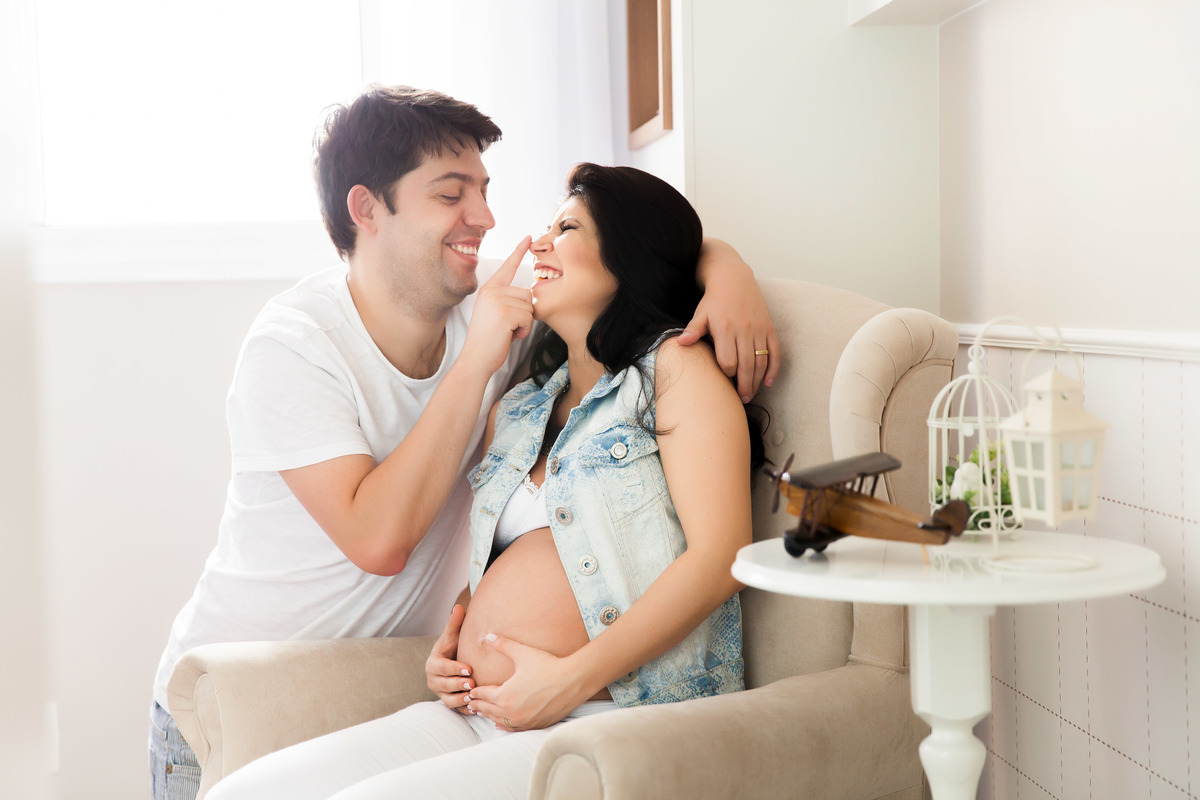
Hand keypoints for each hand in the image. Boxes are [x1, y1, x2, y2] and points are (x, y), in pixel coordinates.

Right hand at [425, 605, 474, 714]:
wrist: (454, 662)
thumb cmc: (454, 647)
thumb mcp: (453, 636)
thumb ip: (455, 623)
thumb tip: (459, 606)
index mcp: (433, 664)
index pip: (442, 667)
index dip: (454, 669)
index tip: (469, 668)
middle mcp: (434, 680)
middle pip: (444, 685)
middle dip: (458, 685)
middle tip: (473, 683)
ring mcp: (440, 693)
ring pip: (448, 700)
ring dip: (461, 700)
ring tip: (474, 697)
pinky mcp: (449, 702)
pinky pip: (455, 709)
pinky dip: (464, 710)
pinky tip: (476, 708)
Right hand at [460, 236, 533, 376]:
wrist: (475, 359)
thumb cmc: (488, 340)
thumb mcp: (495, 314)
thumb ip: (507, 300)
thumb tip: (528, 295)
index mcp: (489, 289)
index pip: (507, 267)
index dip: (518, 251)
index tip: (528, 237)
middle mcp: (491, 291)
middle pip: (527, 293)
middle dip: (525, 313)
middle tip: (509, 326)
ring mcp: (497, 300)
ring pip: (529, 306)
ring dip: (524, 323)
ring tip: (508, 331)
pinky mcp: (504, 313)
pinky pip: (528, 317)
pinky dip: (524, 330)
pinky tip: (510, 336)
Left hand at [466, 634, 590, 730]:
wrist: (573, 680)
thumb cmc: (547, 665)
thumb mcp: (522, 653)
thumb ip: (502, 644)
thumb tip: (486, 636)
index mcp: (505, 695)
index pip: (483, 695)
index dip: (476, 692)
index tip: (471, 690)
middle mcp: (511, 712)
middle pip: (488, 710)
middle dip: (478, 705)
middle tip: (470, 703)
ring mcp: (523, 721)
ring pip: (499, 721)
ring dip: (489, 716)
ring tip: (482, 713)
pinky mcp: (535, 724)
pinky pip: (514, 728)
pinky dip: (504, 725)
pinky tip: (500, 724)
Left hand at [678, 254, 779, 402]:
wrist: (734, 279)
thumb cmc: (714, 300)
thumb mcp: (701, 314)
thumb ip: (693, 330)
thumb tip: (680, 343)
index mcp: (725, 329)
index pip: (728, 361)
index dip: (726, 374)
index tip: (724, 381)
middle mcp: (744, 330)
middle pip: (746, 366)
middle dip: (744, 386)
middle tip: (741, 399)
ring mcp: (758, 329)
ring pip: (761, 361)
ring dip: (757, 381)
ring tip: (751, 394)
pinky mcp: (769, 328)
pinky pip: (775, 352)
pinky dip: (773, 368)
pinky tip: (768, 381)